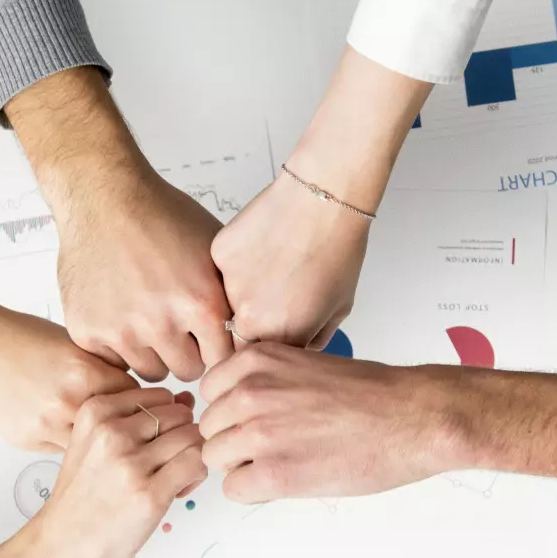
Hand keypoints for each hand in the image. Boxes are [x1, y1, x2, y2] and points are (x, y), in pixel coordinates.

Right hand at [0, 307, 138, 451]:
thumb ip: (103, 368)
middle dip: (121, 425)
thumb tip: (132, 391)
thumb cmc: (21, 335)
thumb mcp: (74, 343)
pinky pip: (61, 449)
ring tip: (93, 428)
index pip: (136, 398)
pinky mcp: (27, 439)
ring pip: (89, 445)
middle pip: (116, 426)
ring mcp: (46, 425)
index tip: (140, 403)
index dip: (139, 400)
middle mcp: (67, 402)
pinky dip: (65, 440)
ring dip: (94, 439)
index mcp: (85, 372)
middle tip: (123, 421)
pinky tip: (60, 425)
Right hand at [0, 387, 203, 557]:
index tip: (156, 443)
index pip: (159, 395)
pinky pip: (197, 464)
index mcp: (94, 411)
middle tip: (168, 464)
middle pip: (179, 414)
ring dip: (191, 457)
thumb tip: (186, 400)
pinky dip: (195, 476)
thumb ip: (137, 420)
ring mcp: (130, 462)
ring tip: (172, 479)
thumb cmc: (80, 500)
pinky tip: (176, 491)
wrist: (60, 548)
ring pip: (192, 437)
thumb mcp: (93, 445)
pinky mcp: (149, 492)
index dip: (167, 418)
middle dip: (183, 437)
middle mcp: (111, 431)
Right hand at [55, 170, 231, 381]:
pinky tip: (121, 313)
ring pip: (150, 371)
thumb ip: (231, 297)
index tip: (208, 337)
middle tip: (177, 326)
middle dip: (187, 353)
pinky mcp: (87, 331)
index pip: (223, 360)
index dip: (216, 347)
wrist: (103, 198)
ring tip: (149, 318)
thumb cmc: (160, 216)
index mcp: (201, 303)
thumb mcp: (214, 251)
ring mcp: (121, 330)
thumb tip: (251, 331)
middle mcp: (161, 322)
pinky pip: (114, 361)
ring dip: (153, 352)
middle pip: (188, 371)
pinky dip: (119, 345)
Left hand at [199, 344, 456, 501]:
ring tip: (283, 461)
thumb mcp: (301, 364)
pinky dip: (254, 490)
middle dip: (234, 440)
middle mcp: (249, 392)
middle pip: (209, 428)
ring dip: (242, 465)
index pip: (209, 392)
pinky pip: (233, 489)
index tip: (256, 419)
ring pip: (215, 459)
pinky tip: (287, 479)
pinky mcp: (274, 472)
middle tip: (275, 445)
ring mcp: (258, 433)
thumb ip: (260, 380)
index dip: (231, 411)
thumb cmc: (370, 394)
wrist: (413, 418)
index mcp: (255, 361)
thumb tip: (231, 407)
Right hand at [211, 172, 367, 348]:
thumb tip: (294, 349)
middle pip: (238, 334)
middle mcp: (248, 318)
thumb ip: (310, 339)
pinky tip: (261, 246)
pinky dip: (237, 264)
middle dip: (253, 321)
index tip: (276, 329)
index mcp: (279, 336)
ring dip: (243, 291)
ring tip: (271, 265)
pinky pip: (221, 271)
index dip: (267, 345)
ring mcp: (228, 286)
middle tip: (274, 294)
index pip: (258, 359)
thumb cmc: (337, 249)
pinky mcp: (218, 257)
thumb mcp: (338, 308)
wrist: (322, 199)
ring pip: (226, 302)